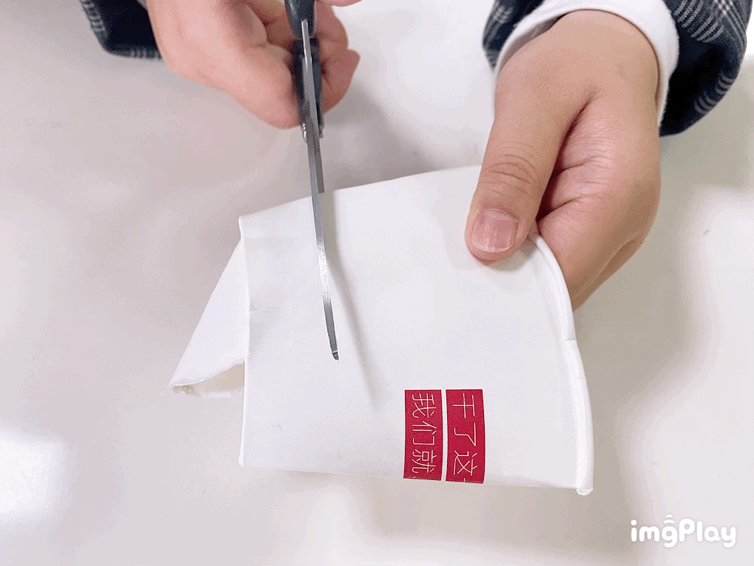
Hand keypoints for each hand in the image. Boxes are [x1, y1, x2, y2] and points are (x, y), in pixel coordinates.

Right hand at [147, 0, 360, 127]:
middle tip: (326, 20)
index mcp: (212, 44)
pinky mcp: (194, 42)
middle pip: (278, 89)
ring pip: (265, 71)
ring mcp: (192, 52)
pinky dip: (273, 32)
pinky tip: (280, 7)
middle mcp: (199, 59)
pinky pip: (248, 53)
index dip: (324, 90)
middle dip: (314, 56)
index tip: (344, 60)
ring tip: (306, 7)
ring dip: (294, 42)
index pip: (282, 105)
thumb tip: (350, 1)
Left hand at [464, 11, 660, 309]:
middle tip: (460, 252)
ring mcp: (610, 235)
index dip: (510, 282)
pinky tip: (497, 228)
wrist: (604, 56)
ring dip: (510, 265)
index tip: (464, 271)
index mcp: (621, 194)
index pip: (561, 275)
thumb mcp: (533, 100)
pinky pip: (550, 262)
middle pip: (558, 289)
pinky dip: (518, 253)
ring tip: (477, 231)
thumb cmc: (576, 66)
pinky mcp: (591, 233)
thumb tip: (491, 245)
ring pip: (552, 283)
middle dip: (506, 278)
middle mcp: (625, 226)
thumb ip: (512, 172)